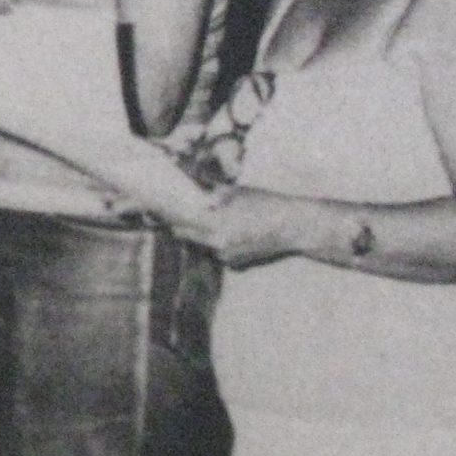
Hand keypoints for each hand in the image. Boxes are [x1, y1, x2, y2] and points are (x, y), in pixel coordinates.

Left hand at [168, 187, 313, 268]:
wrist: (292, 227)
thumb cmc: (265, 204)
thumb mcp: (235, 192)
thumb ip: (211, 195)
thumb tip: (192, 191)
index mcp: (214, 225)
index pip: (181, 225)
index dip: (171, 218)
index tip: (162, 212)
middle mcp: (217, 245)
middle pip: (189, 238)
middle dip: (184, 227)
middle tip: (177, 216)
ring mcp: (226, 258)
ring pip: (204, 246)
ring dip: (202, 236)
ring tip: (210, 221)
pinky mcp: (236, 264)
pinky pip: (218, 253)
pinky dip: (218, 244)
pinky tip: (230, 232)